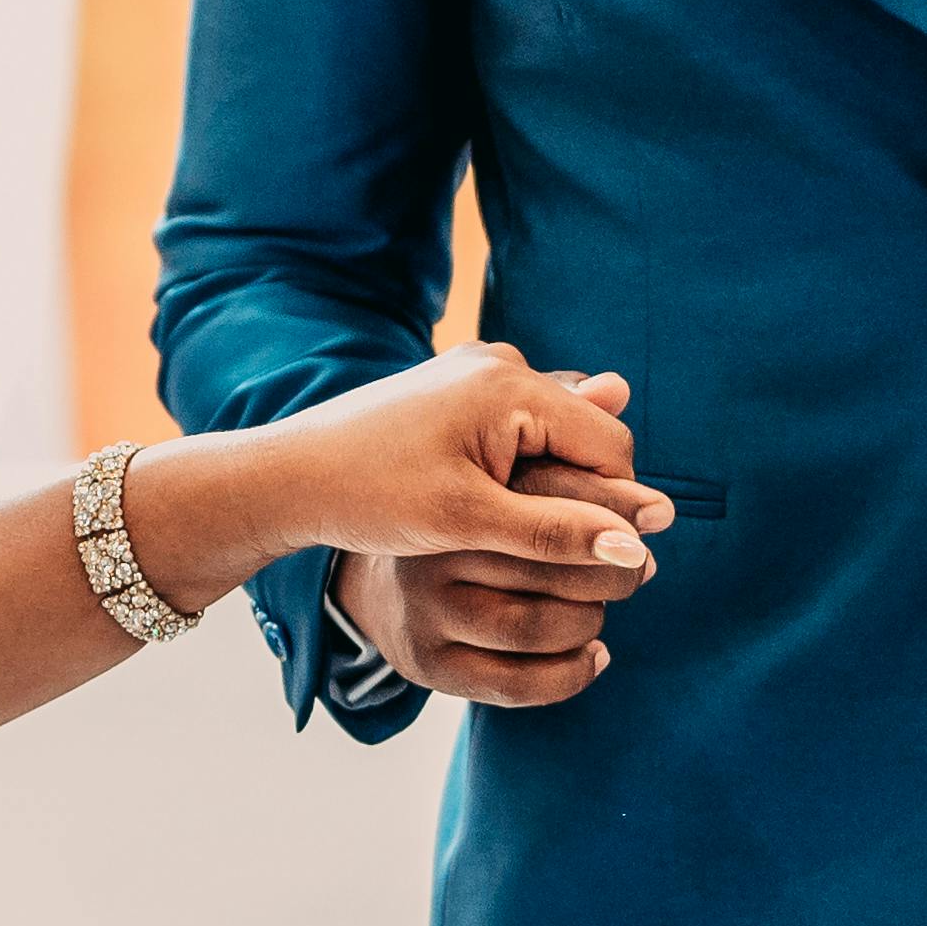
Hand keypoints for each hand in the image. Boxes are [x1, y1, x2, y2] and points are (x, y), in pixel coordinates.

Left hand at [154, 348, 656, 708]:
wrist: (288, 476)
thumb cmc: (373, 497)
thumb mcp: (468, 521)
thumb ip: (555, 532)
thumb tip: (638, 548)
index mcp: (511, 383)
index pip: (611, 447)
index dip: (616, 507)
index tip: (602, 563)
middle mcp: (500, 362)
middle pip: (585, 437)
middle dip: (585, 495)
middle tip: (559, 555)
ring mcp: (475, 372)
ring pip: (551, 437)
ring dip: (551, 486)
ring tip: (522, 538)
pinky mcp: (454, 391)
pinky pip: (516, 431)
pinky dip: (519, 471)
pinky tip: (497, 513)